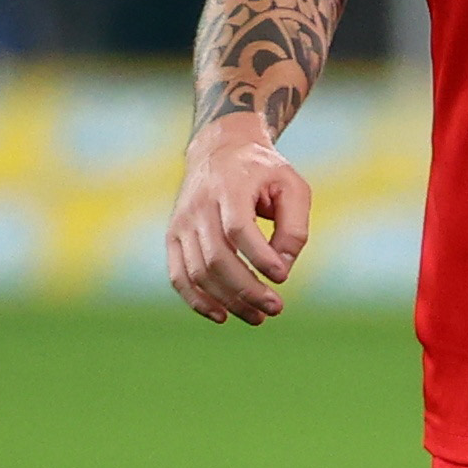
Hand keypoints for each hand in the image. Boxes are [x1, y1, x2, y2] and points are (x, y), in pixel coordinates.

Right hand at [166, 112, 310, 322]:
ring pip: (197, 272)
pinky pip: (178, 275)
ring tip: (258, 317)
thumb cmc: (264, 172)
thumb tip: (283, 269)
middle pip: (216, 257)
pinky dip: (197, 300)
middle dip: (246, 288)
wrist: (220, 149)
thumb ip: (294, 227)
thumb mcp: (293, 187)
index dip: (259, 257)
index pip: (238, 228)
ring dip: (227, 300)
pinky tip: (222, 316)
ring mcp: (181, 222)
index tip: (282, 277)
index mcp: (229, 187)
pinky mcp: (173, 237)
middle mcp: (199, 206)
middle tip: (276, 308)